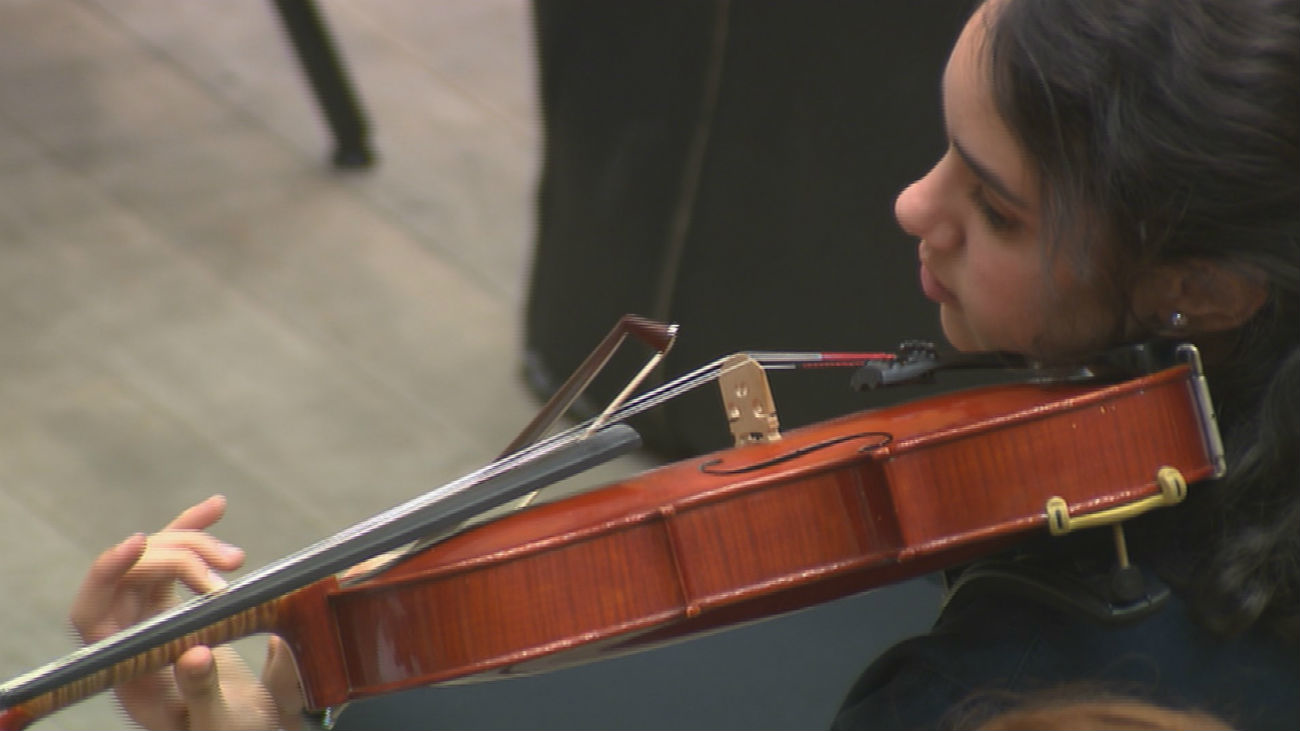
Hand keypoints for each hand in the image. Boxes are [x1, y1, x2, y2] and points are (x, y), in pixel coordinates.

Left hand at [69, 495, 304, 729]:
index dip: (106, 573)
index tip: (140, 542)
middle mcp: (129, 639)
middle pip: (131, 576)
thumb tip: (194, 652)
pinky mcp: (177, 608)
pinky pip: (175, 562)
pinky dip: (194, 533)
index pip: (92, 612)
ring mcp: (150, 620)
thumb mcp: (215, 724)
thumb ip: (200, 691)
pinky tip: (216, 508)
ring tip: (236, 558)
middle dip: (178, 557)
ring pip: (155, 562)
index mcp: (124, 670)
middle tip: (229, 566)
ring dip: (194, 546)